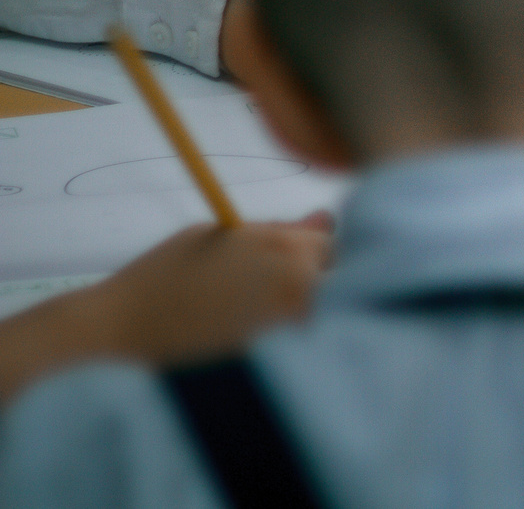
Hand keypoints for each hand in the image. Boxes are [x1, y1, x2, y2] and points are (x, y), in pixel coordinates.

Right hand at [93, 215, 330, 361]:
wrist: (116, 341)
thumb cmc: (162, 279)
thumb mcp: (220, 238)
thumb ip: (277, 230)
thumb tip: (325, 220)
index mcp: (289, 253)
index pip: (331, 244)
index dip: (313, 250)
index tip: (292, 259)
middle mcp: (303, 293)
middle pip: (340, 280)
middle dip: (322, 280)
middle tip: (281, 291)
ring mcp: (295, 336)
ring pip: (328, 316)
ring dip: (312, 313)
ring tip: (266, 317)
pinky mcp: (279, 371)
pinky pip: (304, 349)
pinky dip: (295, 345)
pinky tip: (262, 343)